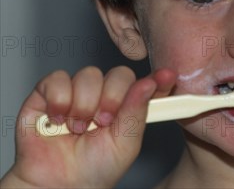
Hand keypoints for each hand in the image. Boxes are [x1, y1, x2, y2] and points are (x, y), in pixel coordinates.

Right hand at [0, 66, 176, 187]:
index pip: (145, 82)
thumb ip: (137, 111)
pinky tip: (58, 120)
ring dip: (84, 104)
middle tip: (103, 122)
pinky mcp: (46, 93)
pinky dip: (59, 100)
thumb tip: (150, 82)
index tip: (168, 76)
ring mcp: (77, 91)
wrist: (60, 186)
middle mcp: (104, 94)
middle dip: (113, 98)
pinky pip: (56, 79)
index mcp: (127, 105)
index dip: (158, 79)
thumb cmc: (95, 168)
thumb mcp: (126, 143)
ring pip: (89, 74)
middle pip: (118, 74)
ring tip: (79, 128)